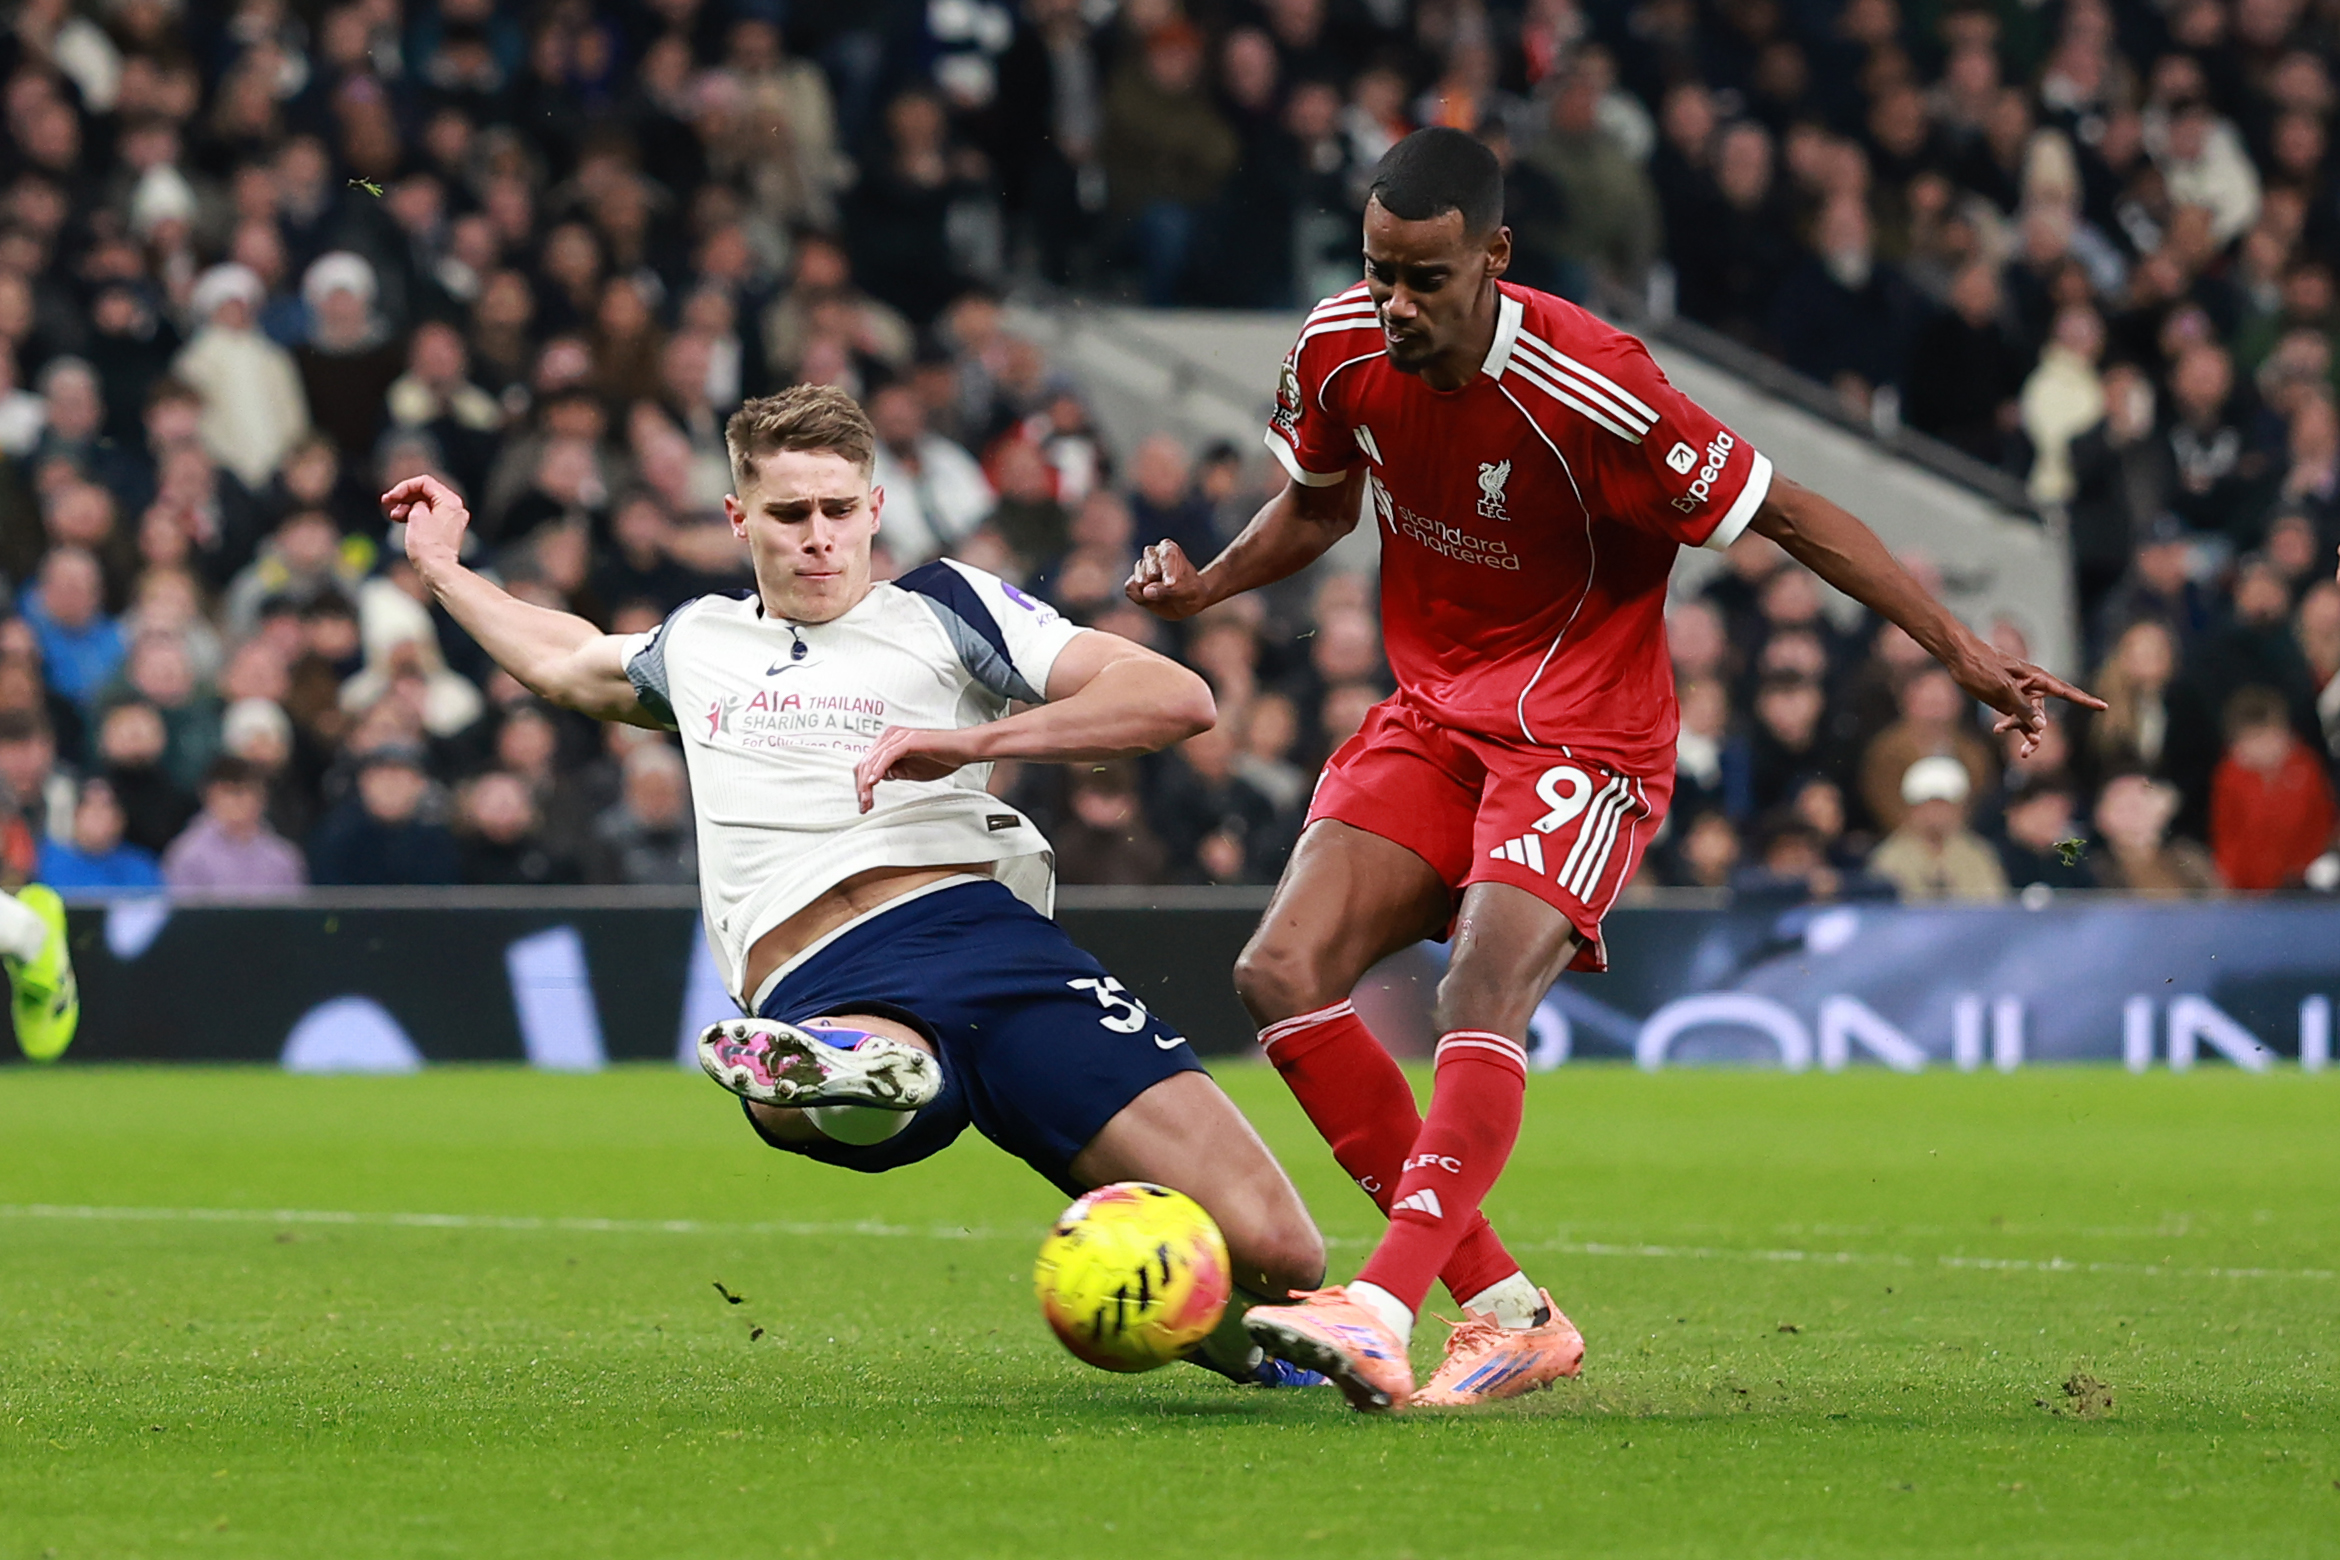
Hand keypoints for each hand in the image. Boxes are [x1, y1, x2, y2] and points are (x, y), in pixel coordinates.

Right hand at [384, 474, 470, 575]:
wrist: (437, 569)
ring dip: (407, 507)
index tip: (391, 497)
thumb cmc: (427, 546)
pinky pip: (430, 516)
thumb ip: (416, 502)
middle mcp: (455, 509)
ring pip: (426, 505)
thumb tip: (418, 505)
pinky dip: (416, 517)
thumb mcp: (416, 515)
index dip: (404, 487)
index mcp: (450, 501)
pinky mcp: (447, 531)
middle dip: (405, 497)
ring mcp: (452, 520)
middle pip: (426, 493)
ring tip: (394, 515)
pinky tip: (403, 521)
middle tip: (388, 503)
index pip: (425, 482)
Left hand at [854, 726, 977, 811]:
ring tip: (867, 799)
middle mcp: (890, 737)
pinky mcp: (907, 740)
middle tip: (864, 806)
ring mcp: (898, 737)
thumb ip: (893, 772)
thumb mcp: (910, 770)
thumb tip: (878, 777)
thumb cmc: (942, 757)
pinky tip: (874, 782)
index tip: (865, 803)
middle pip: (865, 763)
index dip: (862, 785)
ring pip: (873, 761)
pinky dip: (878, 770)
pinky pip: (887, 756)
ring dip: (867, 783)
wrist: (962, 749)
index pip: (866, 764)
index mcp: (889, 743)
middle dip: (861, 788)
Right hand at [1125, 540, 1211, 619]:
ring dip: (1146, 585)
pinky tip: (1149, 599)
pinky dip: (1138, 595)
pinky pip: (1130, 587)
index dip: (1168, 569)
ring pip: (1139, 575)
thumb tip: (1146, 591)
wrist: (1185, 603)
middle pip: (1150, 563)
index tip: (1170, 583)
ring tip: (1157, 595)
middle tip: (1165, 587)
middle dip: (1154, 575)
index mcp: (1170, 550)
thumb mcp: (1190, 592)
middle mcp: (1153, 555)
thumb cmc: (1192, 592)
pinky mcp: (1133, 583)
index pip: (1167, 556)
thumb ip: (1171, 590)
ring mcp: (1142, 568)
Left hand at [1948, 641, 2106, 755]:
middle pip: (2043, 714)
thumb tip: (2043, 727)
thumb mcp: (2002, 688)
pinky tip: (2000, 730)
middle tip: (2025, 750)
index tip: (2104, 706)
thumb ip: (2023, 708)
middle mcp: (2032, 687)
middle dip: (2035, 731)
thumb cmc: (1982, 666)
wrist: (1958, 658)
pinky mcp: (2006, 701)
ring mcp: (2019, 695)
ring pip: (2030, 720)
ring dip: (2024, 733)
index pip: (2067, 691)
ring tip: (2015, 746)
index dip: (2086, 700)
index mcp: (2037, 678)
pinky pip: (2016, 718)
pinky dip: (2013, 727)